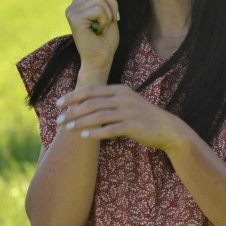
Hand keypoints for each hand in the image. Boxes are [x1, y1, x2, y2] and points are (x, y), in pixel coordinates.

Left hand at [56, 83, 184, 151]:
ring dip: (80, 122)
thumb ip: (108, 101)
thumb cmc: (143, 117)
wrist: (168, 129)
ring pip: (99, 116)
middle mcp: (124, 98)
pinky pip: (110, 129)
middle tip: (58, 120)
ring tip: (67, 128)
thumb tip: (83, 105)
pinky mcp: (134, 126)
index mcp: (119, 90)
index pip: (91, 90)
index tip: (58, 104)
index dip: (72, 96)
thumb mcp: (126, 103)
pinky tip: (84, 136)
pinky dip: (96, 132)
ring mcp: (129, 111)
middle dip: (72, 111)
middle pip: (92, 103)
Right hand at [65, 0, 119, 70]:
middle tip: (115, 19)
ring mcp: (72, 11)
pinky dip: (105, 19)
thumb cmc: (105, 40)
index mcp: (79, 3)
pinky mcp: (75, 18)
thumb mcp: (111, 13)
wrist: (101, 59)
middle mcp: (73, 6)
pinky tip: (100, 30)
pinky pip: (98, 9)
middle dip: (113, 3)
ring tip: (104, 27)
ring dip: (109, 13)